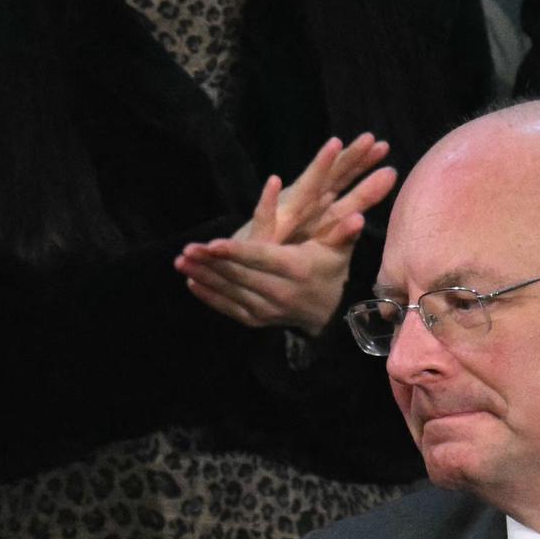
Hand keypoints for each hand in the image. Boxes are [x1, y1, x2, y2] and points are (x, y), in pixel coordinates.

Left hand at [176, 134, 397, 334]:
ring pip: (229, 292)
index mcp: (295, 270)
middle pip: (238, 275)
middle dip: (210, 263)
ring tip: (181, 262)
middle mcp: (278, 293)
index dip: (235, 252)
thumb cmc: (330, 269)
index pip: (260, 259)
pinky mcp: (255, 320)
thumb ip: (344, 232)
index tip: (211, 244)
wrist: (327, 312)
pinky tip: (191, 282)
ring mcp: (265, 309)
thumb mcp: (341, 249)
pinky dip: (209, 296)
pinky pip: (228, 308)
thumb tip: (358, 218)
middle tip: (187, 249)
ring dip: (204, 277)